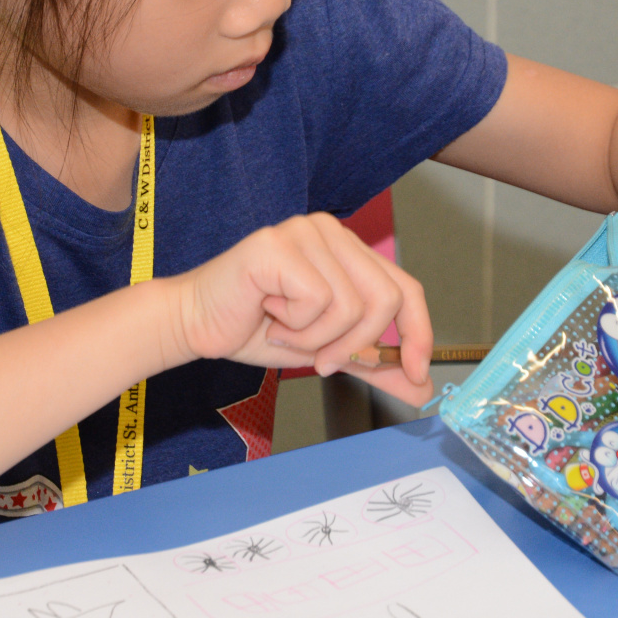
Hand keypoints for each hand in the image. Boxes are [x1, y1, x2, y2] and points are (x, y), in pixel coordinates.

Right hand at [166, 213, 435, 406]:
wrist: (196, 325)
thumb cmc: (256, 329)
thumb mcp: (327, 350)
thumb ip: (373, 362)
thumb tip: (421, 387)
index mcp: (347, 248)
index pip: (406, 288)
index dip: (419, 333)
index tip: (418, 374)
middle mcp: (330, 231)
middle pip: (385, 299)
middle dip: (355, 346)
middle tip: (320, 361)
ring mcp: (304, 232)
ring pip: (350, 306)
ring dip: (315, 339)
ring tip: (282, 329)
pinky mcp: (278, 245)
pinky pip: (316, 301)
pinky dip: (294, 327)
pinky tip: (267, 313)